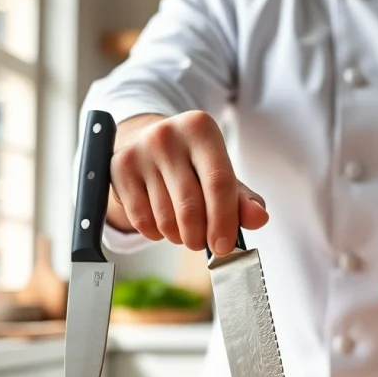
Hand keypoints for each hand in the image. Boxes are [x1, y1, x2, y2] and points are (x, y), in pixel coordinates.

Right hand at [105, 111, 269, 255]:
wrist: (151, 145)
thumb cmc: (194, 164)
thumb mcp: (223, 175)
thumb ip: (243, 199)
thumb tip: (258, 219)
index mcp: (201, 129)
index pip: (219, 182)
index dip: (224, 221)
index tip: (224, 247)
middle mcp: (168, 134)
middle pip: (191, 205)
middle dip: (200, 236)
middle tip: (203, 244)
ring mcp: (140, 150)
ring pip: (165, 217)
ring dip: (179, 237)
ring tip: (184, 230)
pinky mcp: (118, 168)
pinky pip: (141, 220)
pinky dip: (156, 234)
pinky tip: (163, 224)